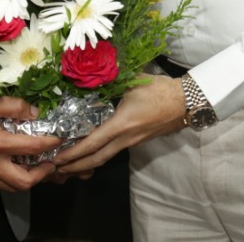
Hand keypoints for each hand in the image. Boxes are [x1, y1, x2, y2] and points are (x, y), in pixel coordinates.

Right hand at [0, 94, 61, 190]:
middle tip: (50, 163)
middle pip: (25, 181)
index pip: (33, 148)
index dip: (50, 143)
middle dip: (43, 174)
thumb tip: (34, 112)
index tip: (58, 139)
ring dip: (26, 179)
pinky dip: (7, 180)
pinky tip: (10, 168)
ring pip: (10, 187)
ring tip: (33, 167)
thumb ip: (12, 106)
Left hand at [51, 75, 184, 176]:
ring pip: (106, 157)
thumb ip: (111, 80)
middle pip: (97, 159)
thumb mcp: (133, 81)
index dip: (74, 153)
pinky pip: (114, 151)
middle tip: (57, 168)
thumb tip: (91, 75)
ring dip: (87, 163)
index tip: (58, 157)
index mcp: (122, 124)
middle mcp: (126, 138)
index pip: (93, 143)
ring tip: (70, 163)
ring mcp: (133, 142)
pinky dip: (99, 155)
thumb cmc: (159, 90)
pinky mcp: (138, 141)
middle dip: (76, 166)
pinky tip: (92, 151)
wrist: (185, 101)